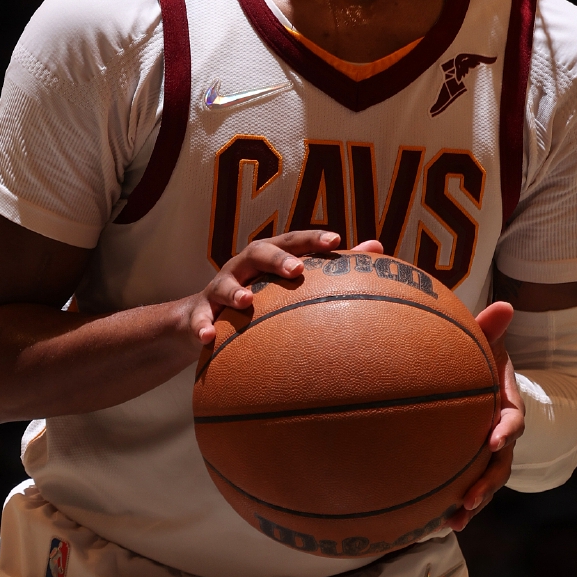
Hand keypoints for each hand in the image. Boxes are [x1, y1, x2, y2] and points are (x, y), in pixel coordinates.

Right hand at [185, 231, 383, 344]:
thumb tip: (378, 247)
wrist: (200, 319)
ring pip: (224, 283)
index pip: (293, 241)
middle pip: (259, 252)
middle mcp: (243, 267)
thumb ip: (329, 267)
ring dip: (235, 291)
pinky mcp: (198, 312)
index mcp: (269, 258)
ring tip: (247, 301)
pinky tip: (208, 337)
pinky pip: (198, 319)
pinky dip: (202, 326)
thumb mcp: (287, 282)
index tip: (336, 241)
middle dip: (277, 258)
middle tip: (297, 270)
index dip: (312, 239)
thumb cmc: (258, 297)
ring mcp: (218, 288)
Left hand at [445, 301, 523, 531]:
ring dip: (473, 502)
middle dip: (488, 482)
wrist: (474, 374)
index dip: (507, 431)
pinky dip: (453, 503)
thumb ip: (489, 327)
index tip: (493, 440)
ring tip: (454, 520)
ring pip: (485, 481)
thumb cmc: (478, 355)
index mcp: (507, 402)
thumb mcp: (485, 340)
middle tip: (470, 497)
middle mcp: (501, 431)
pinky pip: (465, 485)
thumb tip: (505, 304)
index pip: (513, 419)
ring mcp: (486, 451)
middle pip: (502, 462)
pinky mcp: (469, 461)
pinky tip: (433, 521)